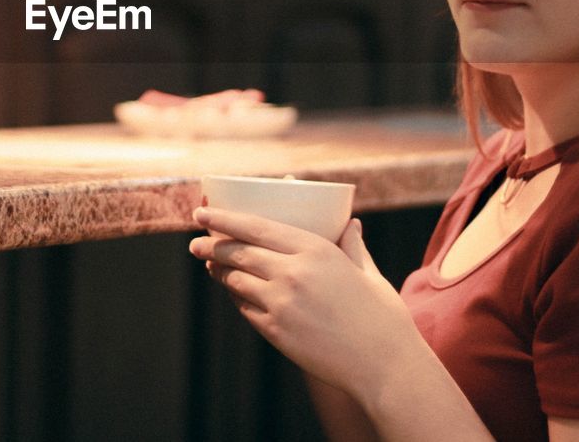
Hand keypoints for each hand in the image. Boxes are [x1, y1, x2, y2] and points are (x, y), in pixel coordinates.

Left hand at [188, 206, 412, 399]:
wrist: (383, 364)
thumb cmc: (381, 315)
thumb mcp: (366, 271)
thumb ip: (352, 245)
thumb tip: (350, 223)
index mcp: (314, 249)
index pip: (256, 226)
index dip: (224, 219)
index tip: (202, 214)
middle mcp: (292, 272)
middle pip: (238, 253)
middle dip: (211, 246)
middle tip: (195, 243)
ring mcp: (281, 304)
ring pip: (236, 281)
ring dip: (219, 271)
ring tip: (210, 265)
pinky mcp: (276, 331)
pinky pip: (246, 308)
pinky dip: (237, 296)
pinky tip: (235, 292)